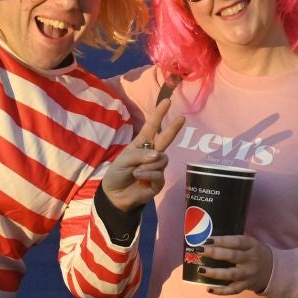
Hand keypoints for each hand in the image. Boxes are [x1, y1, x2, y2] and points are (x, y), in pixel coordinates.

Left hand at [101, 98, 185, 212]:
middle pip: (166, 138)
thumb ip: (139, 154)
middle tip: (182, 118)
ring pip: (162, 159)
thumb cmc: (117, 174)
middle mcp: (152, 153)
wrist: (115, 196)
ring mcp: (157, 167)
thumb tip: (158, 155)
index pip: (152, 126)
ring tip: (136, 172)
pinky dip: (148, 174)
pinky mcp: (159, 181)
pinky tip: (140, 178)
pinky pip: (159, 173)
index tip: (167, 101)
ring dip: (148, 165)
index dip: (159, 114)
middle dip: (173, 128)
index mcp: (142, 144)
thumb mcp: (123, 160)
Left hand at [197, 234, 273, 294]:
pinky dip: (221, 291)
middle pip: (233, 256)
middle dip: (215, 253)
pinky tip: (209, 289)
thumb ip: (236, 242)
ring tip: (201, 270)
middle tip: (200, 251)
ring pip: (231, 274)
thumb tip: (211, 239)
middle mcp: (251, 259)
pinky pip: (233, 290)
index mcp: (252, 246)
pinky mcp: (246, 286)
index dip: (222, 240)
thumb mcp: (252, 243)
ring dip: (215, 273)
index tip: (208, 239)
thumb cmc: (256, 253)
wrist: (273, 271)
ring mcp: (248, 274)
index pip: (237, 241)